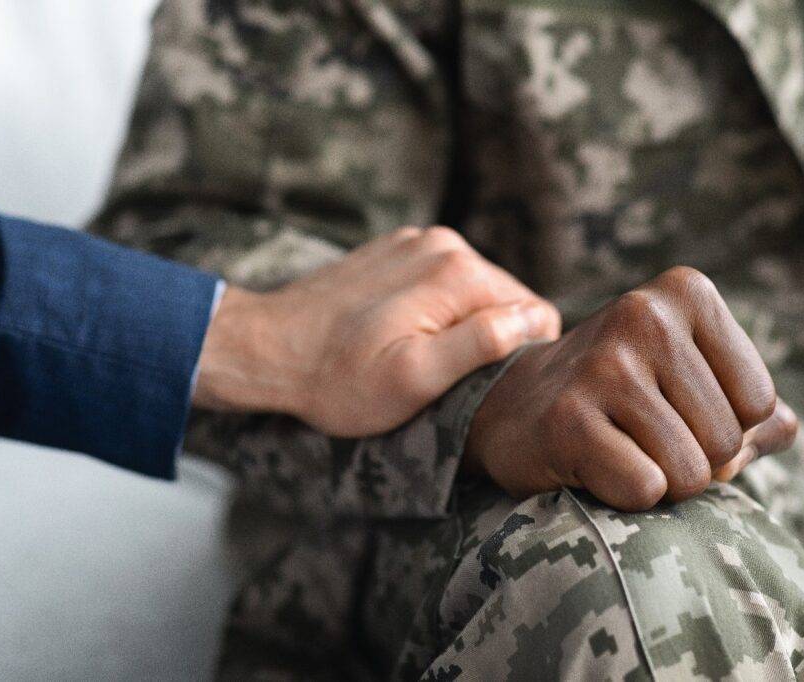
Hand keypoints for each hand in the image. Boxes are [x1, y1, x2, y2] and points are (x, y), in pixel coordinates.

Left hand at [193, 226, 560, 434]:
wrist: (267, 349)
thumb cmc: (339, 378)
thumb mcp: (416, 377)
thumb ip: (483, 343)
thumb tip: (534, 319)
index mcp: (460, 272)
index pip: (535, 314)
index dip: (518, 355)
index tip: (479, 381)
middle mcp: (445, 244)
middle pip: (506, 299)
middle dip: (488, 338)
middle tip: (445, 375)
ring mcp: (417, 240)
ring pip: (474, 290)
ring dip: (459, 324)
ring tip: (418, 353)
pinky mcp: (396, 248)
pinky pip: (441, 280)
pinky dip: (434, 308)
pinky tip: (400, 330)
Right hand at [464, 266, 796, 510]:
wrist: (516, 408)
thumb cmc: (622, 398)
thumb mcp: (691, 382)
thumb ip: (755, 408)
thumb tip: (784, 428)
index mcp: (686, 293)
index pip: (761, 402)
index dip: (726, 429)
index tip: (675, 411)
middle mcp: (645, 316)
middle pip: (728, 441)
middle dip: (694, 461)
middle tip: (641, 437)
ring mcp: (604, 366)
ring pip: (691, 473)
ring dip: (661, 483)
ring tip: (619, 449)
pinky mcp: (569, 419)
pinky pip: (646, 489)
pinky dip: (625, 496)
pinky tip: (591, 464)